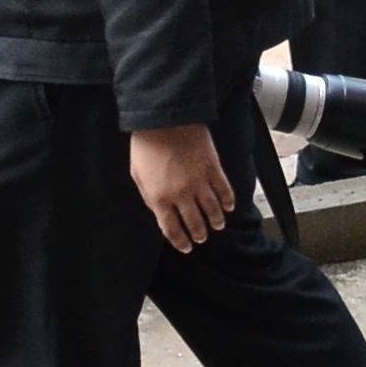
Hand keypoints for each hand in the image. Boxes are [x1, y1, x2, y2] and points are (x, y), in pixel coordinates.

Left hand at [128, 121, 238, 251]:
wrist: (163, 120)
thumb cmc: (145, 145)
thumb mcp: (137, 175)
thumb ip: (149, 197)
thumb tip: (160, 211)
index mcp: (159, 198)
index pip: (172, 230)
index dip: (180, 242)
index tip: (186, 247)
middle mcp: (181, 195)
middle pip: (195, 223)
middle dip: (199, 234)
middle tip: (202, 238)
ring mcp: (199, 183)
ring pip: (212, 211)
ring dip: (216, 221)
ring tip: (217, 225)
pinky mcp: (213, 170)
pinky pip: (224, 192)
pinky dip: (228, 202)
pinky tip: (228, 208)